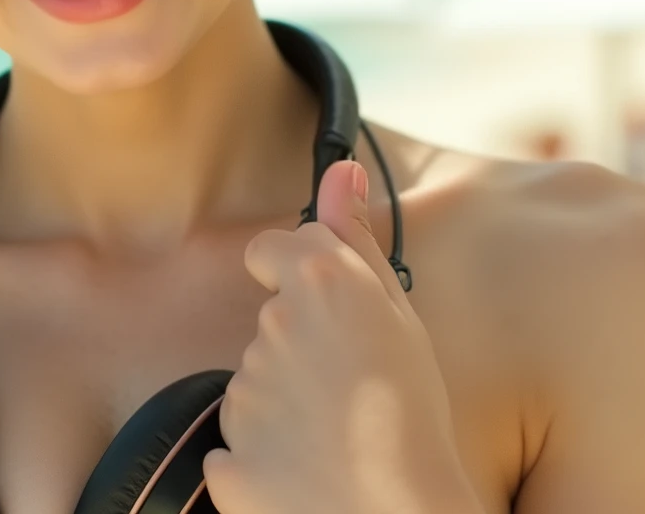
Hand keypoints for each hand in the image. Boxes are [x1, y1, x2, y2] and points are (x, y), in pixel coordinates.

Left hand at [204, 160, 477, 512]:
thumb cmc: (416, 420)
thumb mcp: (400, 317)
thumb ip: (357, 240)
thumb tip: (340, 169)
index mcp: (318, 284)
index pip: (274, 249)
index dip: (297, 278)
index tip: (325, 309)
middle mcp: (271, 330)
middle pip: (272, 326)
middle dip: (303, 351)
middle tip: (355, 392)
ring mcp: (244, 400)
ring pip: (256, 389)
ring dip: (287, 407)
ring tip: (343, 439)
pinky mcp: (227, 460)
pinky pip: (240, 452)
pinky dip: (268, 463)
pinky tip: (311, 475)